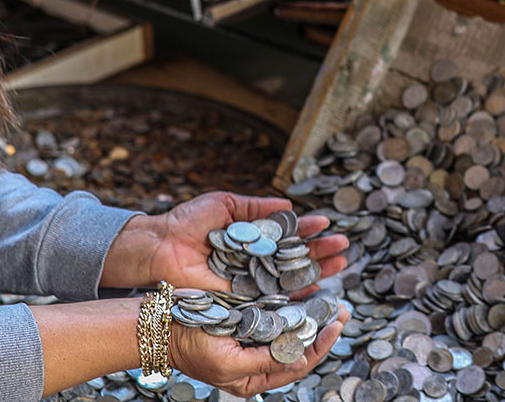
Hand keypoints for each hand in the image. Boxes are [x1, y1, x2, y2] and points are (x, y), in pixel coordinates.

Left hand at [103, 191, 348, 291]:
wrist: (160, 247)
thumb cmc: (187, 222)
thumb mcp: (224, 204)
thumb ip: (256, 207)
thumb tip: (288, 204)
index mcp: (251, 236)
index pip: (287, 233)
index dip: (308, 229)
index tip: (327, 224)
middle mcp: (254, 259)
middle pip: (295, 257)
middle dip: (320, 252)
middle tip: (344, 247)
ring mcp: (250, 280)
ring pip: (290, 278)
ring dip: (316, 272)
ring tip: (340, 265)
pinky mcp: (242, 298)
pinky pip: (272, 299)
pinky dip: (295, 297)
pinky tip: (316, 292)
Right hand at [170, 305, 348, 395]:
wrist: (158, 326)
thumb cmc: (188, 346)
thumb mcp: (227, 361)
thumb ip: (264, 361)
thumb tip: (299, 360)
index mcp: (253, 379)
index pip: (297, 365)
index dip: (320, 345)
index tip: (336, 325)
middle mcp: (256, 361)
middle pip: (299, 347)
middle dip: (322, 329)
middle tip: (341, 309)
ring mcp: (250, 339)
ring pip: (290, 330)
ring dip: (311, 315)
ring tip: (329, 300)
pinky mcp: (244, 319)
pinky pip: (274, 314)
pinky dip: (292, 304)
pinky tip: (304, 292)